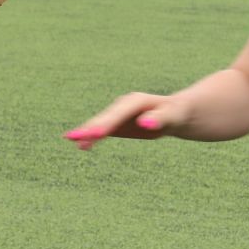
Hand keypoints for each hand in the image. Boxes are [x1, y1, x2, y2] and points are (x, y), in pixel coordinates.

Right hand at [65, 92, 188, 149]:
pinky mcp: (117, 124)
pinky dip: (91, 138)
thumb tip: (146, 123)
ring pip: (99, 125)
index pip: (117, 114)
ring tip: (72, 140)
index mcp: (133, 102)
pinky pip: (102, 131)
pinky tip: (82, 146)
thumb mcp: (172, 116)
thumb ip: (159, 118)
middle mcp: (122, 106)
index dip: (105, 124)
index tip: (95, 134)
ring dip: (86, 133)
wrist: (176, 114)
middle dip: (89, 128)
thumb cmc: (176, 114)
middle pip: (104, 119)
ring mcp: (118, 115)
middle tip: (72, 137)